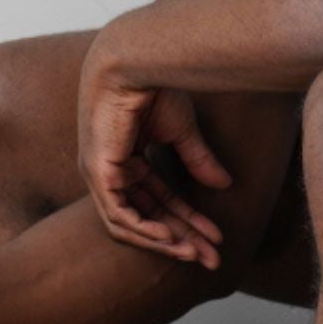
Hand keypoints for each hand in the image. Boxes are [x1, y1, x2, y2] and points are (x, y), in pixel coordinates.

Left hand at [77, 26, 232, 268]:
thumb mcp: (182, 132)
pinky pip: (119, 215)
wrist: (136, 63)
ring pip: (131, 224)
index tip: (217, 237)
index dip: (190, 221)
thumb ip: (198, 160)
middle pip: (147, 217)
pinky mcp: (98, 172)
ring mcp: (100, 174)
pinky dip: (145, 230)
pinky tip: (171, 239)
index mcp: (126, 160)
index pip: (160, 201)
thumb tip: (225, 184)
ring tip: (195, 253)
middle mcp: (110, 171)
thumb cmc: (153, 87)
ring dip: (165, 241)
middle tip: (212, 259)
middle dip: (181, 240)